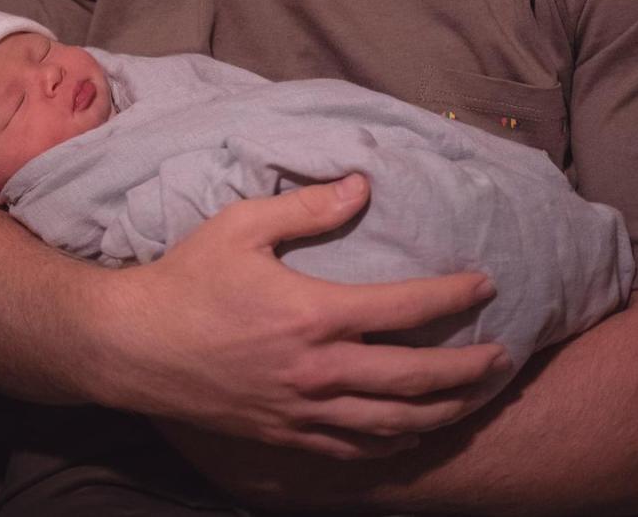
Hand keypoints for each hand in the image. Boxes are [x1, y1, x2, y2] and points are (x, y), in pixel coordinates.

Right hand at [92, 173, 509, 458]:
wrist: (132, 349)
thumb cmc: (186, 280)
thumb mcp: (241, 227)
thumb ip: (307, 208)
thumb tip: (362, 186)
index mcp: (315, 315)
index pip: (405, 308)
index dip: (453, 296)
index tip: (485, 284)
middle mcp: (319, 372)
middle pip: (415, 379)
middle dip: (469, 369)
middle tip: (505, 356)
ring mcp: (303, 412)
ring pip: (393, 424)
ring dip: (444, 411)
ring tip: (476, 397)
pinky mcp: (284, 438)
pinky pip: (353, 451)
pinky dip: (393, 443)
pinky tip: (411, 433)